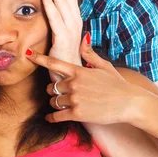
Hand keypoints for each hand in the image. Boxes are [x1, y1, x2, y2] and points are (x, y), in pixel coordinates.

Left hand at [26, 38, 147, 124]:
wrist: (129, 103)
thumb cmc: (118, 84)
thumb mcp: (104, 66)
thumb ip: (89, 54)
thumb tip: (83, 38)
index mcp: (79, 71)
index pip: (53, 63)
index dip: (39, 58)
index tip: (28, 54)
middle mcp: (74, 84)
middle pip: (51, 86)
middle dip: (53, 89)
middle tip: (58, 92)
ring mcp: (75, 99)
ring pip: (54, 101)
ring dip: (55, 103)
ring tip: (60, 104)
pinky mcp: (77, 114)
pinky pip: (57, 116)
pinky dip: (52, 117)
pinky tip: (50, 118)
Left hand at [42, 0, 82, 77]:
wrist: (74, 78)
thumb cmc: (66, 56)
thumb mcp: (64, 32)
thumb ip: (60, 18)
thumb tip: (55, 3)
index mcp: (74, 16)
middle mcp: (75, 18)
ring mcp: (70, 27)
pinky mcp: (63, 38)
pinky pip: (54, 17)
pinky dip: (49, 2)